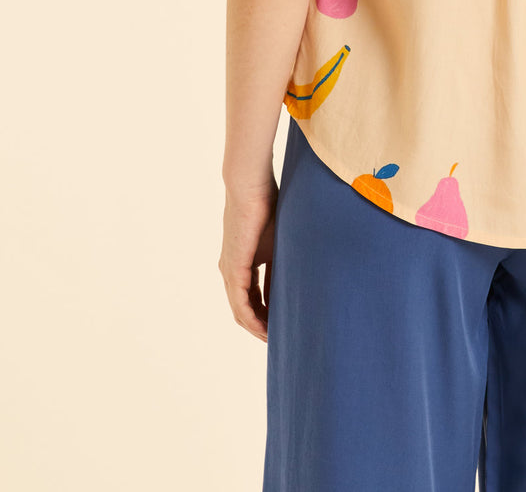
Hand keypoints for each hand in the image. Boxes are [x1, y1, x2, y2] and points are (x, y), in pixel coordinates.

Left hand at [219, 171, 278, 341]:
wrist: (250, 185)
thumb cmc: (267, 204)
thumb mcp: (278, 240)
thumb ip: (281, 262)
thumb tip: (296, 282)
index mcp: (242, 261)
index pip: (252, 296)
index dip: (267, 312)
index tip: (284, 324)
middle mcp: (231, 269)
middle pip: (245, 308)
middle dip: (262, 325)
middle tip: (281, 338)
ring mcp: (230, 270)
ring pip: (241, 311)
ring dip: (257, 327)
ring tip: (275, 339)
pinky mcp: (234, 268)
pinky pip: (241, 303)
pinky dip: (253, 319)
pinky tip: (266, 328)